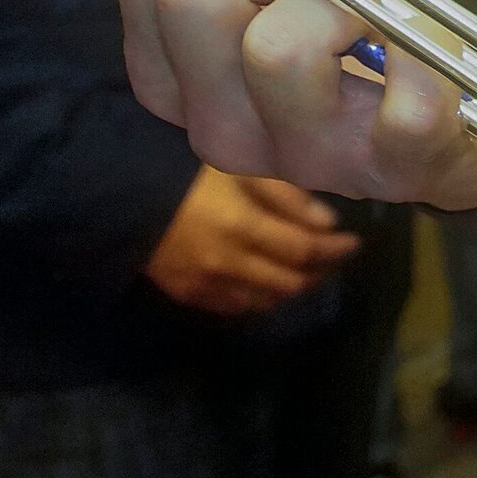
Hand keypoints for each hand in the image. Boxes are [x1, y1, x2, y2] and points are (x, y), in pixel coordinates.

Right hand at [16, 0, 476, 211]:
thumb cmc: (333, 31)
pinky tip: (432, 44)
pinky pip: (404, 102)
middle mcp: (222, 130)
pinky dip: (429, 52)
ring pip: (281, 48)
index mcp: (172, 76)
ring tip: (373, 11)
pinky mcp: (399, 167)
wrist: (447, 117)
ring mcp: (310, 158)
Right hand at [145, 166, 359, 316]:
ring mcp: (207, 286)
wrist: (123, 198)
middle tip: (335, 257)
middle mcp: (228, 264)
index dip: (334, 250)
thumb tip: (328, 223)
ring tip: (308, 270)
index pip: (304, 250)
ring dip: (293, 287)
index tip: (353, 241)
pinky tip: (268, 282)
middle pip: (290, 282)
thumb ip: (285, 195)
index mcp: (242, 227)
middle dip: (319, 272)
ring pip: (266, 301)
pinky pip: (237, 307)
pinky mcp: (189, 296)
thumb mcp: (238, 169)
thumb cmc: (186, 174)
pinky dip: (260, 298)